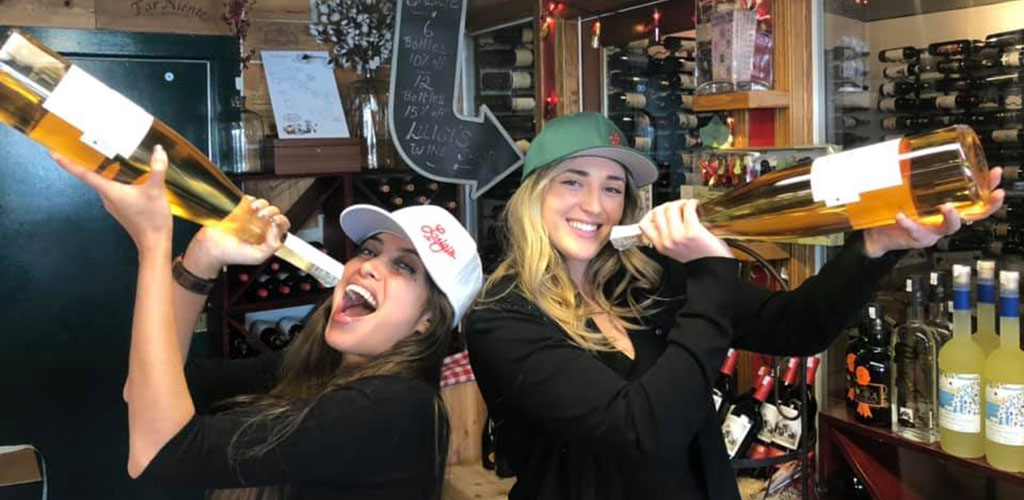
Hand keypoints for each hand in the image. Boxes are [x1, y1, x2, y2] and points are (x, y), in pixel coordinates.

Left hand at [53, 145, 172, 250]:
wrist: (154, 242)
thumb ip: (157, 168)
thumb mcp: (156, 190)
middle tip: (85, 145)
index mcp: (110, 191)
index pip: (84, 174)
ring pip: (103, 183)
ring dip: (104, 170)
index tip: (53, 154)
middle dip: (87, 162)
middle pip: (92, 176)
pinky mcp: (120, 208)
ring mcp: (113, 204)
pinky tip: (127, 175)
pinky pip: (113, 190)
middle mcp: (107, 198)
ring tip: (110, 156)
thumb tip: (158, 149)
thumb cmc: (152, 219)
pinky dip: (115, 180)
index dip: (68, 163)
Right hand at [182, 197, 290, 277]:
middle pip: (275, 211)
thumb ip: (272, 246)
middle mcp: (260, 225)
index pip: (282, 225)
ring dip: (262, 205)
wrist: (212, 248)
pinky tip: (247, 208)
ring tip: (255, 212)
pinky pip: (249, 198)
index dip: (281, 222)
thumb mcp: (258, 257)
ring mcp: (249, 216)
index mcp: (267, 236)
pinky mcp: (238, 209)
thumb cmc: (233, 254)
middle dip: (272, 212)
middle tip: (264, 218)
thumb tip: (275, 230)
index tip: (274, 223)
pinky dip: (250, 200)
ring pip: (264, 203)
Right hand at [638, 199, 733, 262]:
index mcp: (661, 247)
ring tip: (689, 207)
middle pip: (657, 212)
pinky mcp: (692, 231)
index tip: (662, 211)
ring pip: (670, 207)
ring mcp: (678, 236)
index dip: (653, 213)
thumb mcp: (677, 249)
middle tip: (679, 207)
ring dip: (681, 202)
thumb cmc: (701, 257)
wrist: (715, 268)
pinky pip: (687, 207)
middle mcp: (667, 242)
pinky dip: (692, 203)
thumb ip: (667, 236)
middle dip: (668, 205)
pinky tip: (697, 207)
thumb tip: (664, 214)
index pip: (645, 224)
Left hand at [862, 167, 1005, 257]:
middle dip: (987, 205)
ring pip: (949, 226)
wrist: (878, 233)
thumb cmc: (896, 208)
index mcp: (948, 205)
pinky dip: (909, 224)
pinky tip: (902, 216)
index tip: (995, 173)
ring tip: (947, 206)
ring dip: (951, 216)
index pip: (975, 196)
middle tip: (991, 195)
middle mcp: (944, 218)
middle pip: (974, 214)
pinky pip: (916, 231)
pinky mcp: (918, 237)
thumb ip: (912, 173)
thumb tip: (909, 147)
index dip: (988, 186)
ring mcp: (933, 229)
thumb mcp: (908, 190)